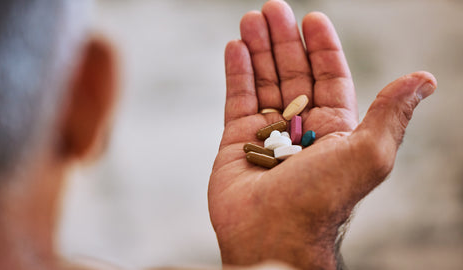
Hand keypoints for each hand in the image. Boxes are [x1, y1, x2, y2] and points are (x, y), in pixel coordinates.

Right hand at [208, 0, 436, 268]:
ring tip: (251, 20)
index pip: (329, 77)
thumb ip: (392, 112)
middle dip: (284, 40)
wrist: (273, 235)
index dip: (321, 47)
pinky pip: (237, 100)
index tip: (312, 18)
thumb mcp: (369, 153)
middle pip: (292, 74)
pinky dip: (237, 73)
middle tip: (272, 8)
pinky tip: (236, 48)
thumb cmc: (322, 198)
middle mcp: (301, 129)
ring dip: (258, 49)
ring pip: (263, 82)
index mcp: (334, 129)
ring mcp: (267, 134)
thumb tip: (424, 78)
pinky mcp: (237, 142)